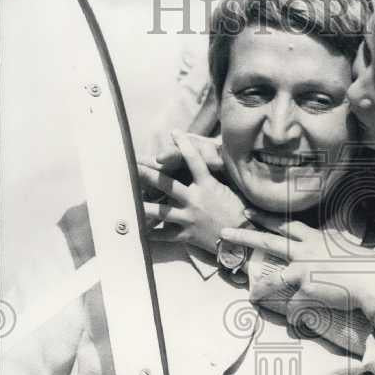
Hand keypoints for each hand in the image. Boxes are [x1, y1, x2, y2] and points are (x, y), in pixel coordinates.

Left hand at [139, 132, 245, 253]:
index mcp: (208, 186)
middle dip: (148, 175)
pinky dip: (153, 235)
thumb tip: (217, 164)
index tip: (174, 133)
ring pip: (161, 211)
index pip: (194, 160)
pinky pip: (167, 235)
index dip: (184, 145)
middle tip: (132, 167)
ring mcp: (190, 217)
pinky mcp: (188, 234)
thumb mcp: (233, 191)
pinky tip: (140, 233)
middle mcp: (195, 199)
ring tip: (129, 203)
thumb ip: (219, 179)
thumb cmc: (242, 214)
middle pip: (167, 184)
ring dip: (144, 207)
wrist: (245, 241)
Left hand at [220, 212, 374, 314]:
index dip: (266, 218)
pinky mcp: (307, 291)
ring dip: (261, 289)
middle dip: (244, 236)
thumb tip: (332, 246)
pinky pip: (294, 307)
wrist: (373, 280)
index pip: (285, 224)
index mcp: (316, 239)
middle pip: (268, 241)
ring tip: (252, 296)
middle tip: (225, 233)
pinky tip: (295, 324)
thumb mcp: (348, 247)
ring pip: (274, 280)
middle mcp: (306, 251)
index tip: (249, 212)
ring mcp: (304, 271)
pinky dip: (295, 317)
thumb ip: (333, 246)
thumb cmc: (368, 265)